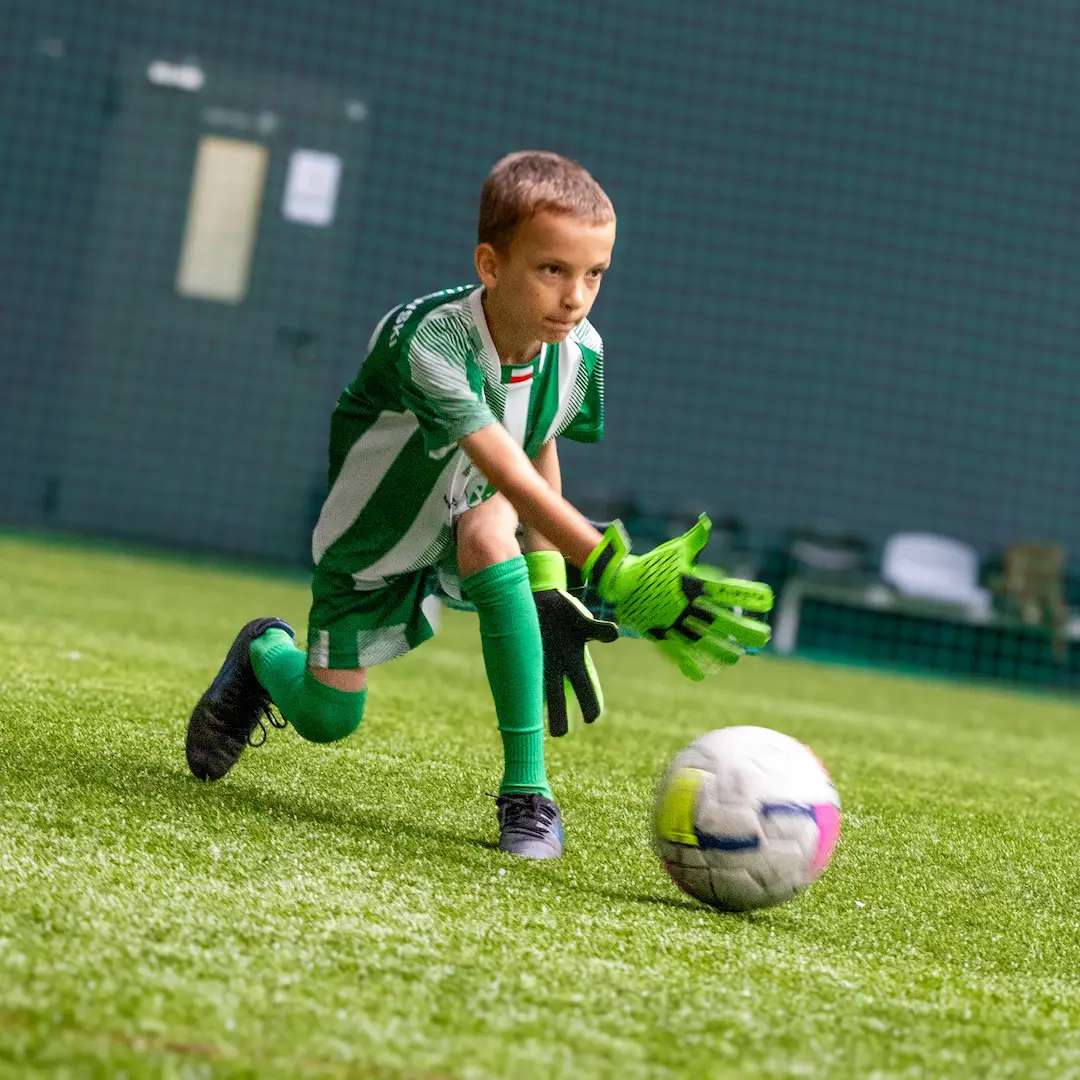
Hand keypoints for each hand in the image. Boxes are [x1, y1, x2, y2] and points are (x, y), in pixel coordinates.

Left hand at [526, 551, 618, 735]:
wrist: (540, 599)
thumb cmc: (566, 614)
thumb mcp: (583, 621)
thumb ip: (598, 630)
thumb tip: (615, 634)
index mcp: (575, 661)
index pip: (585, 687)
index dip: (590, 702)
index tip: (592, 717)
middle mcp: (556, 665)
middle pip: (558, 694)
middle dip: (558, 713)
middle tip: (557, 735)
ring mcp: (540, 660)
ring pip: (540, 687)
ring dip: (539, 705)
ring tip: (534, 727)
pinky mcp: (525, 651)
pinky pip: (521, 670)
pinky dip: (522, 680)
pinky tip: (518, 697)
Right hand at [582, 515, 772, 679]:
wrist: (619, 581)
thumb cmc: (651, 564)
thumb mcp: (674, 550)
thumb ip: (695, 539)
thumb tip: (706, 521)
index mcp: (693, 584)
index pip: (729, 590)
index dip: (750, 595)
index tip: (768, 600)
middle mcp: (687, 606)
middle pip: (723, 621)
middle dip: (746, 630)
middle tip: (765, 636)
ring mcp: (674, 622)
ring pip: (705, 642)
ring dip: (723, 650)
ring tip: (738, 655)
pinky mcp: (660, 634)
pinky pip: (677, 653)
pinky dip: (690, 665)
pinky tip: (703, 673)